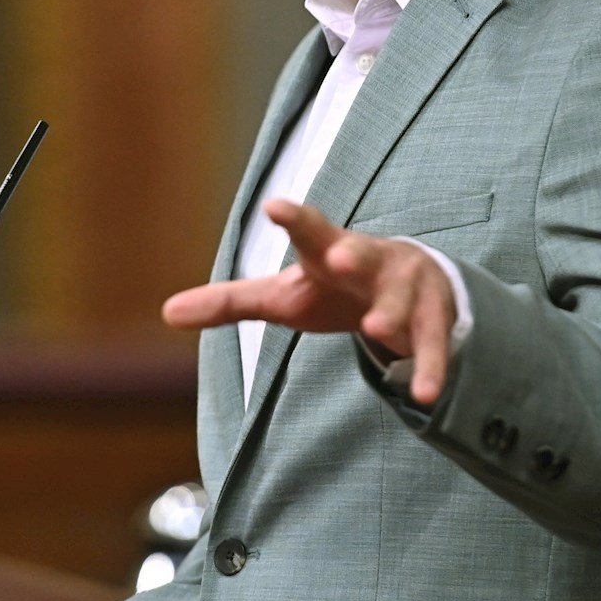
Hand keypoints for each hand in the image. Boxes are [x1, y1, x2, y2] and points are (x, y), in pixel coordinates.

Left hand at [162, 198, 459, 404]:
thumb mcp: (283, 296)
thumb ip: (230, 303)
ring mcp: (407, 288)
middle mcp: (371, 261)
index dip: (294, 219)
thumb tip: (167, 313)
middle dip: (351, 254)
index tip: (274, 206)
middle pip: (360, 253)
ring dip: (391, 312)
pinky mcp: (434, 320)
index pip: (309, 230)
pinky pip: (432, 346)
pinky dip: (430, 367)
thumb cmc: (334, 288)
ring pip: (400, 300)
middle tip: (337, 256)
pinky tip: (425, 394)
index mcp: (329, 249)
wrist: (415, 285)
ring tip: (377, 328)